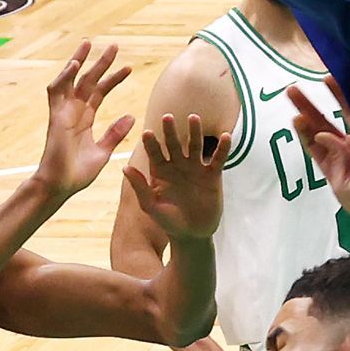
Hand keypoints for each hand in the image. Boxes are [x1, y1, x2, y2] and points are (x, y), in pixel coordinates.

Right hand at [35, 41, 133, 199]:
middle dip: (100, 63)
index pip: (100, 92)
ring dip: (78, 61)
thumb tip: (131, 116)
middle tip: (114, 46)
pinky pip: (57, 92)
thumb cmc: (77, 174)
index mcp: (85, 119)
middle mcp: (73, 112)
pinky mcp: (55, 117)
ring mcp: (63, 113)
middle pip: (87, 80)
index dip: (113, 79)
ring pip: (70, 80)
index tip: (129, 68)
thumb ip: (115, 134)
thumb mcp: (103, 152)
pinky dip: (64, 77)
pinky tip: (75, 64)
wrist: (60, 187)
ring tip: (88, 43)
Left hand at [122, 114, 226, 242]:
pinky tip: (225, 136)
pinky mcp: (212, 174)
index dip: (151, 143)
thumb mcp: (151, 206)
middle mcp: (177, 165)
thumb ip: (140, 187)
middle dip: (170, 131)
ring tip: (193, 118)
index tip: (146, 133)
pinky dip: (222, 147)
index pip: (154, 153)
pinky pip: (218, 158)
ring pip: (195, 145)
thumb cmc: (168, 221)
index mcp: (160, 171)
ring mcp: (195, 168)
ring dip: (195, 132)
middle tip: (167, 117)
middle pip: (174, 143)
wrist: (192, 234)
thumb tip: (124, 168)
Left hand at [284, 86, 349, 236]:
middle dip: (308, 107)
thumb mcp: (344, 187)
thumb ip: (334, 159)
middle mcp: (347, 150)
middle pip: (323, 123)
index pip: (313, 142)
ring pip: (347, 114)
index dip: (303, 129)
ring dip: (335, 97)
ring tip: (325, 78)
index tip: (296, 116)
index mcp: (334, 166)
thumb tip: (322, 134)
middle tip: (292, 89)